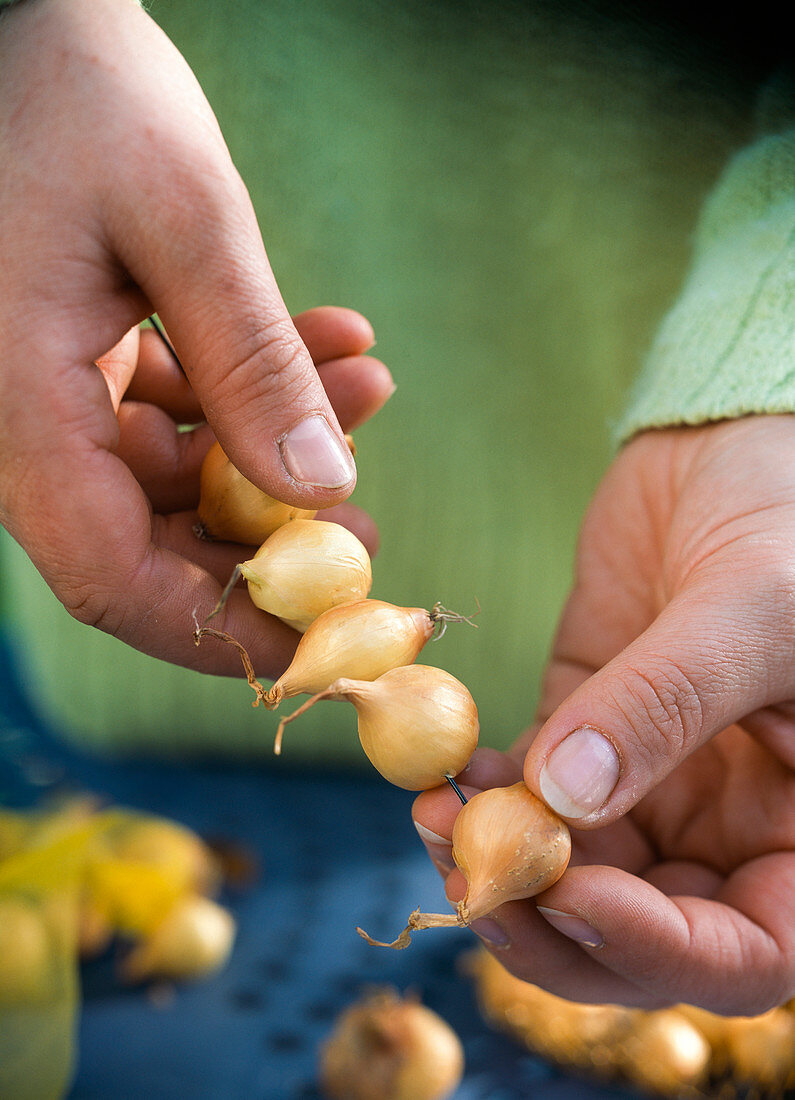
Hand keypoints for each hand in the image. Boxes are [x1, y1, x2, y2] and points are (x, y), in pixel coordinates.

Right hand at [0, 0, 392, 672]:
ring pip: (174, 471)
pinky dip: (249, 386)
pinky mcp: (77, 352)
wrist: (12, 13)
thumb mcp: (183, 223)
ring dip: (278, 445)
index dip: (218, 629)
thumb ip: (253, 365)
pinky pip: (171, 406)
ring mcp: (49, 389)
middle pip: (151, 541)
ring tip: (370, 393)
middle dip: (270, 540)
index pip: (111, 579)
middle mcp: (25, 420)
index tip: (318, 643)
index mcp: (20, 410)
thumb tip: (325, 491)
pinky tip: (332, 345)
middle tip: (370, 527)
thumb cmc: (65, 87)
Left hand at [414, 416, 794, 1014]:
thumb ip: (670, 701)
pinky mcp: (585, 732)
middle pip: (638, 937)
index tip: (571, 892)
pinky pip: (530, 795)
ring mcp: (652, 786)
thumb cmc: (788, 515)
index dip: (660, 951)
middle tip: (469, 877)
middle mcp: (731, 830)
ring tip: (434, 818)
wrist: (731, 445)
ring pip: (569, 875)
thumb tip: (568, 797)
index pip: (746, 952)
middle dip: (548, 920)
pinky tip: (447, 773)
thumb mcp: (754, 607)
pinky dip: (486, 798)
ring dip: (496, 863)